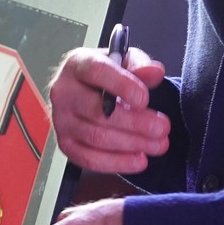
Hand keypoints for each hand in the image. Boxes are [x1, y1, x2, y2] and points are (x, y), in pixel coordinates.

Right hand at [48, 44, 169, 173]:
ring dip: (132, 144)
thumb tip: (155, 72)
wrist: (85, 91)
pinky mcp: (65, 144)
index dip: (122, 86)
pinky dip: (117, 163)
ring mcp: (61, 121)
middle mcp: (63, 92)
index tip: (145, 99)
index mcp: (78, 65)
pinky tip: (139, 160)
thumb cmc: (107, 76)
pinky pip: (89, 159)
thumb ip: (140, 65)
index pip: (96, 72)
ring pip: (97, 137)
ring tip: (158, 144)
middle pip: (98, 112)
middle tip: (162, 127)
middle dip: (135, 123)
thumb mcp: (125, 61)